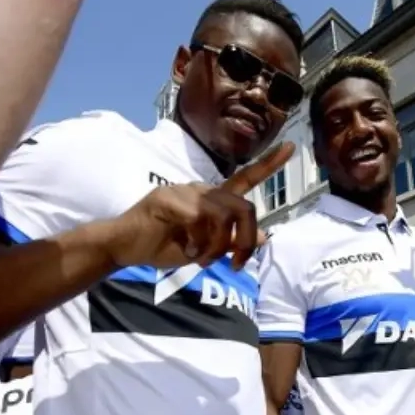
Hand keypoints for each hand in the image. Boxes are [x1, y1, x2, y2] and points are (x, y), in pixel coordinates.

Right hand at [108, 142, 293, 269]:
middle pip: (243, 207)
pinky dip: (200, 243)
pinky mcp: (169, 198)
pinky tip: (188, 251)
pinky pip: (200, 219)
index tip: (291, 148)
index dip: (268, 165)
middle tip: (234, 265)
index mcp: (211, 199)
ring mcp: (184, 191)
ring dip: (219, 246)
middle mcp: (201, 190)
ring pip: (224, 215)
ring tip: (202, 259)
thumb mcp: (204, 249)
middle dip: (245, 241)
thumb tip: (262, 237)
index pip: (245, 179)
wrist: (124, 246)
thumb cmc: (162, 245)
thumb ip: (230, 241)